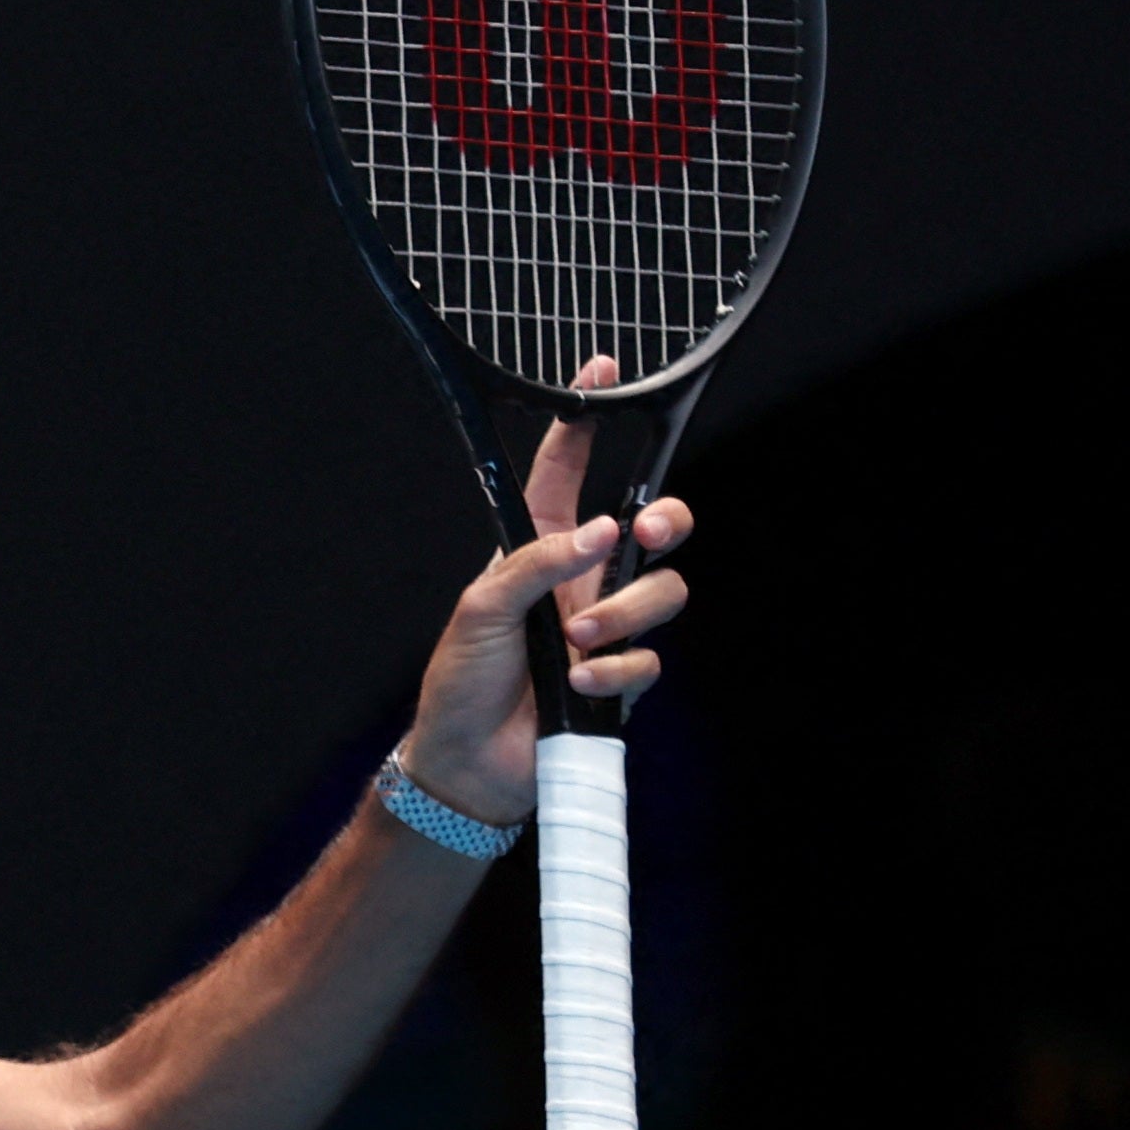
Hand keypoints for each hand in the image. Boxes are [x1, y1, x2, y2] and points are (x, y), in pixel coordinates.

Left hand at [395, 353, 693, 822]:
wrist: (470, 764)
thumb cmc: (461, 681)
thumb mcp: (481, 607)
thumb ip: (537, 562)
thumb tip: (600, 534)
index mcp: (538, 547)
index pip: (566, 471)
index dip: (584, 422)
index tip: (603, 365)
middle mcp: (581, 579)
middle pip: (656, 524)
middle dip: (667, 519)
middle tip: (647, 533)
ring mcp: (608, 627)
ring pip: (665, 591)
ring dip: (622, 615)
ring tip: (575, 643)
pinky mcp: (622, 675)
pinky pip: (650, 656)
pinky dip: (615, 670)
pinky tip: (578, 686)